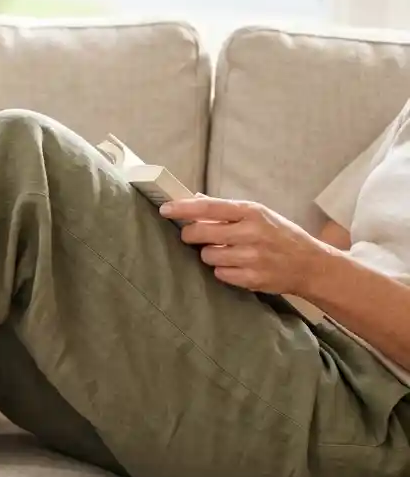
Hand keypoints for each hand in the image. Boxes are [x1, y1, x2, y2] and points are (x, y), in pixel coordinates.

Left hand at [159, 196, 333, 296]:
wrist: (311, 264)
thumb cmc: (281, 235)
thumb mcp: (260, 214)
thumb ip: (228, 209)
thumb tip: (195, 198)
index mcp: (252, 212)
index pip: (208, 207)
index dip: (183, 208)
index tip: (165, 209)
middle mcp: (252, 233)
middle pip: (200, 233)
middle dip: (190, 235)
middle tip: (192, 236)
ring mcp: (252, 257)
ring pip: (207, 256)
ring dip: (209, 254)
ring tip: (226, 252)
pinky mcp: (252, 278)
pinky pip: (219, 274)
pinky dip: (222, 270)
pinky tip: (236, 266)